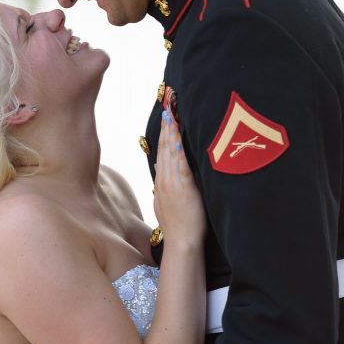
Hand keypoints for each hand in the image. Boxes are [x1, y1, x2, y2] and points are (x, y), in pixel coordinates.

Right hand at [154, 89, 205, 248]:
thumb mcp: (164, 200)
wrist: (181, 241)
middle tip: (169, 102)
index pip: (162, 148)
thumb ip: (163, 182)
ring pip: (171, 152)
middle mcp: (165, 178)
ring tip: (172, 112)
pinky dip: (179, 151)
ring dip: (172, 131)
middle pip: (165, 145)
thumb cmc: (178, 223)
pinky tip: (179, 139)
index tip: (166, 112)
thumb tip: (160, 166)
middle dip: (168, 123)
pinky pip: (180, 165)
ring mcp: (173, 183)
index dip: (164, 129)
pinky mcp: (183, 188)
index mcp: (162, 180)